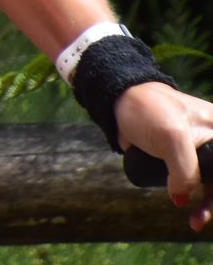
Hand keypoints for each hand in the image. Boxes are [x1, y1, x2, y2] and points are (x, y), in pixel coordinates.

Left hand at [116, 81, 212, 228]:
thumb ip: (185, 170)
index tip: (210, 199)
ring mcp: (199, 150)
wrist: (119, 102)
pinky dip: (192, 196)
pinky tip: (185, 206)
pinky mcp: (182, 157)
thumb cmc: (148, 110)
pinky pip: (193, 182)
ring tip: (195, 221)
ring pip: (209, 183)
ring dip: (206, 204)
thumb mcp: (172, 137)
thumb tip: (182, 199)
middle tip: (200, 219)